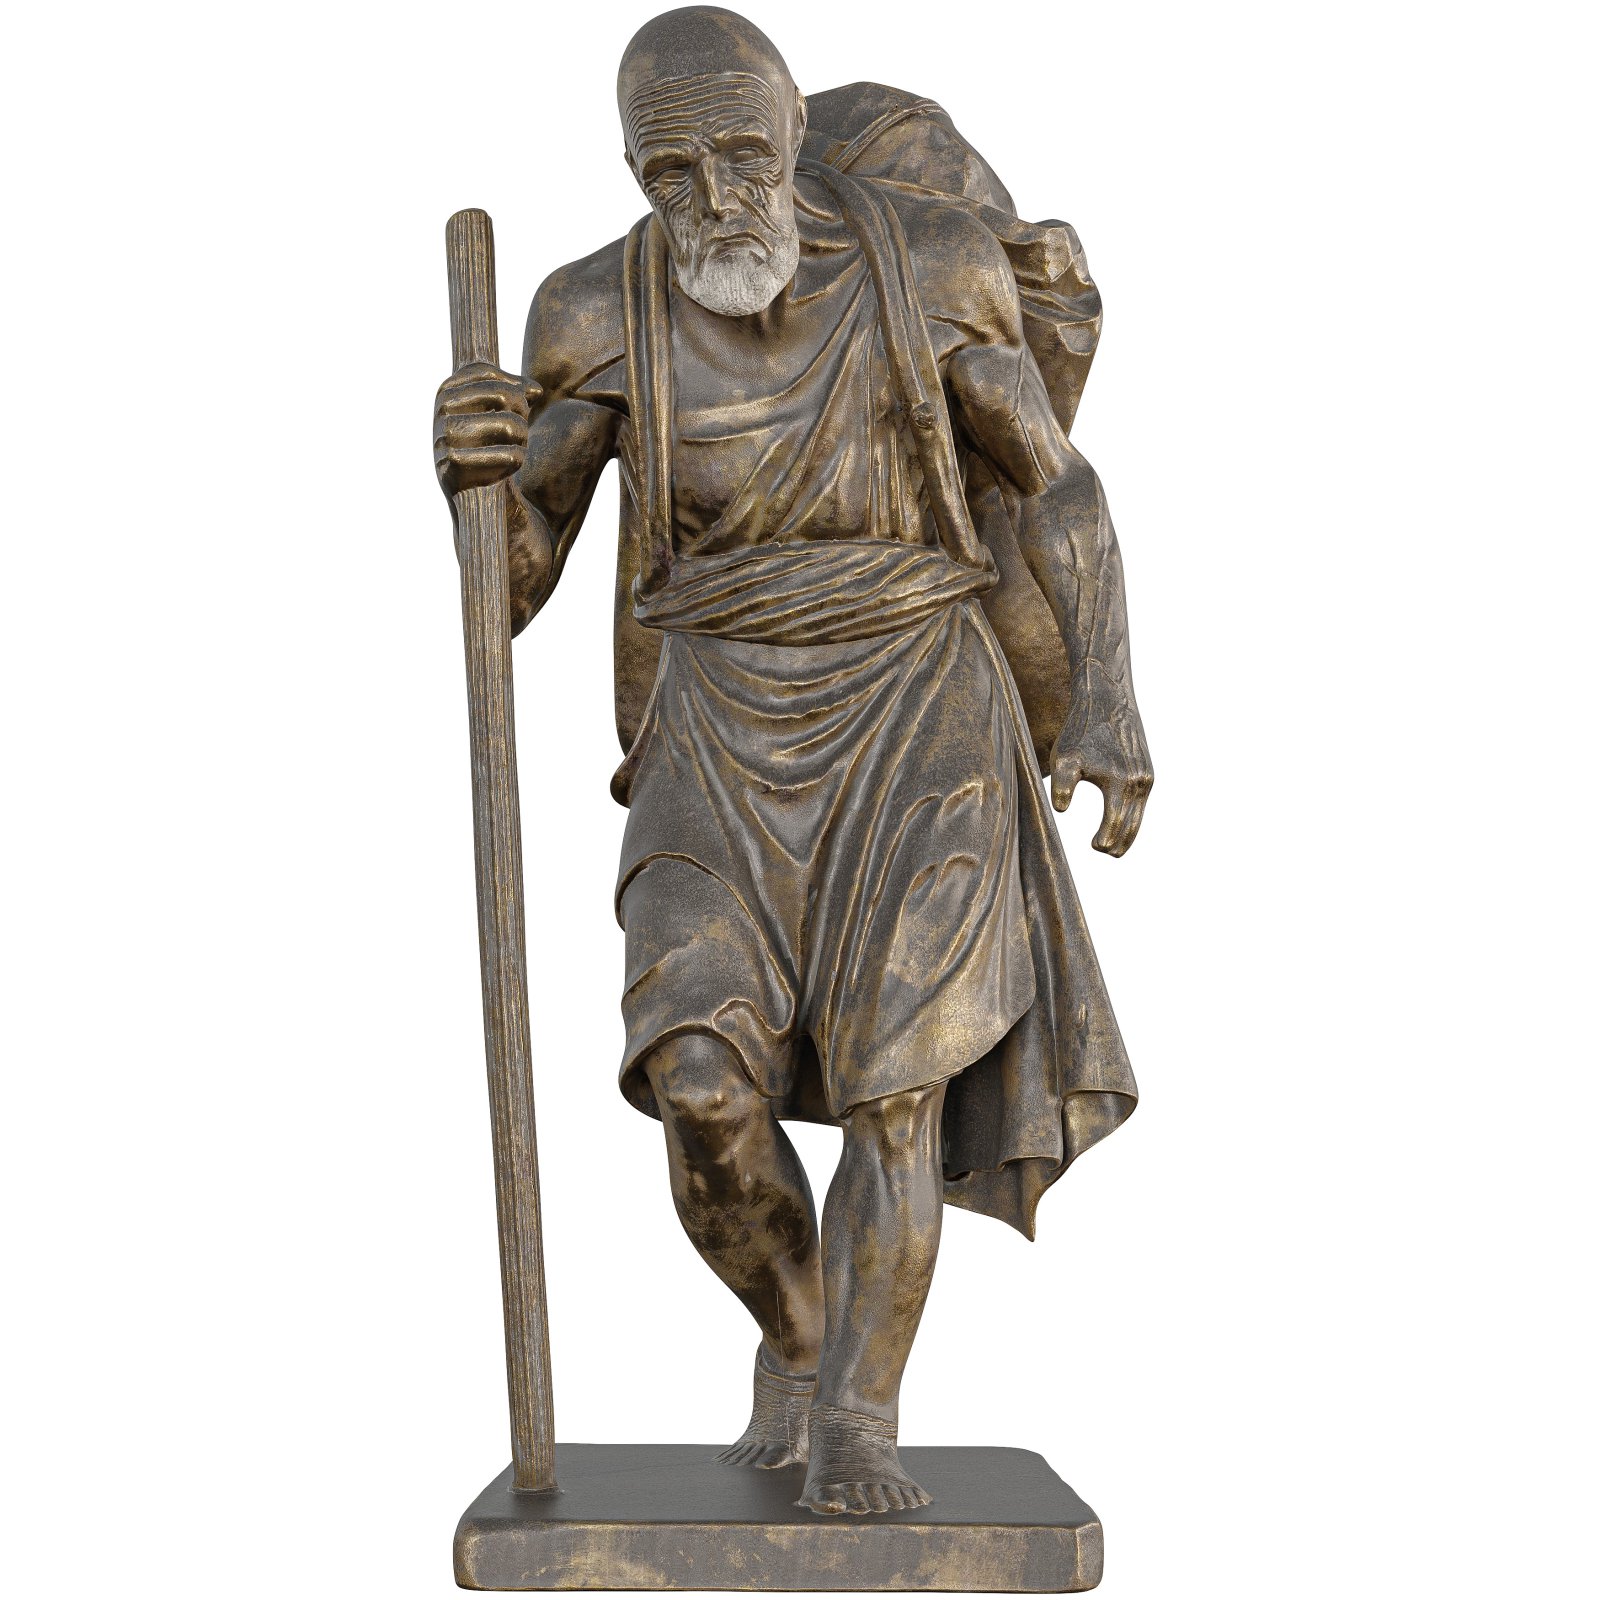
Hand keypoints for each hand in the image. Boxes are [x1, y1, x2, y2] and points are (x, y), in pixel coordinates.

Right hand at [433, 362, 539, 497]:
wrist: (467, 486)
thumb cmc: (483, 441)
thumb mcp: (495, 411)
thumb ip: (515, 391)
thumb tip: (536, 390)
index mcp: (448, 390)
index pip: (490, 375)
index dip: (515, 389)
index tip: (521, 404)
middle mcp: (442, 409)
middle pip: (503, 396)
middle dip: (521, 413)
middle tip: (521, 429)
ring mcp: (446, 435)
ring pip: (508, 425)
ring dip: (522, 437)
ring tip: (517, 445)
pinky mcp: (456, 464)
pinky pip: (508, 455)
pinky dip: (518, 459)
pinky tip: (512, 463)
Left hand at [1050, 675, 1152, 856]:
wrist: (1107, 697)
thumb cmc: (1080, 729)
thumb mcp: (1064, 759)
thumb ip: (1062, 789)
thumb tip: (1061, 813)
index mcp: (1121, 786)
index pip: (1114, 828)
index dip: (1103, 842)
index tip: (1092, 847)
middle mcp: (1140, 784)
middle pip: (1132, 829)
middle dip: (1117, 844)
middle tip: (1100, 849)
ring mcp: (1147, 777)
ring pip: (1139, 816)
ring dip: (1125, 831)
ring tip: (1107, 841)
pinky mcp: (1147, 769)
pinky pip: (1141, 801)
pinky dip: (1131, 813)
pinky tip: (1118, 815)